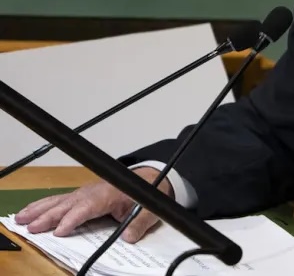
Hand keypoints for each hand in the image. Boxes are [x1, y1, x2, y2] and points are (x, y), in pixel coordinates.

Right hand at [13, 167, 171, 242]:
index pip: (88, 207)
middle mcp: (93, 192)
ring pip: (60, 200)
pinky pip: (59, 200)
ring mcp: (85, 193)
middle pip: (68, 204)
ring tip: (21, 219)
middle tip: (31, 227)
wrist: (149, 178)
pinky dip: (43, 205)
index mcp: (108, 194)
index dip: (73, 219)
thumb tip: (129, 236)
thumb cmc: (147, 193)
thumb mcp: (150, 210)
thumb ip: (139, 223)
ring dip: (40, 209)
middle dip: (49, 216)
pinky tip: (30, 212)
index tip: (60, 231)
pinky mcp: (81, 196)